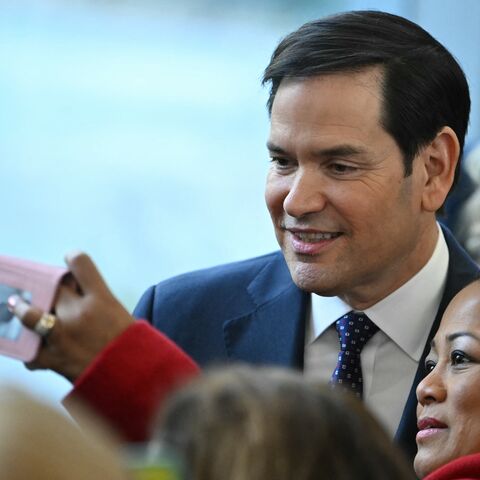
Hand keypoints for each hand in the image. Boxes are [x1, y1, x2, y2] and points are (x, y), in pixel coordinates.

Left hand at [8, 251, 133, 381]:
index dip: (72, 257)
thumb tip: (72, 288)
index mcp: (101, 298)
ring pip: (30, 313)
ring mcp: (63, 335)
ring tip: (15, 304)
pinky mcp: (53, 358)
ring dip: (22, 308)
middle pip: (54, 286)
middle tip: (50, 289)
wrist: (132, 376)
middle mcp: (80, 312)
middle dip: (52, 286)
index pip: (80, 263)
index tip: (69, 259)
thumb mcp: (118, 312)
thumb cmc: (128, 343)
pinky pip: (29, 348)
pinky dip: (28, 346)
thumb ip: (96, 298)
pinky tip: (28, 344)